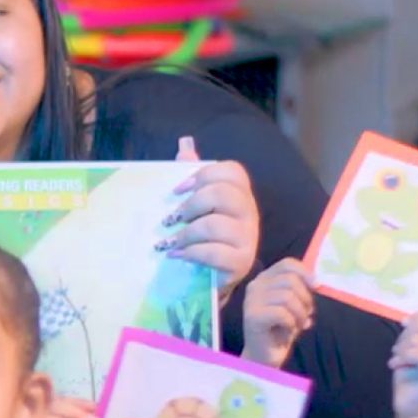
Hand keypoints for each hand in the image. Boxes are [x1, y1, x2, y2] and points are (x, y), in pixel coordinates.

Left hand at [165, 136, 259, 286]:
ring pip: (215, 225)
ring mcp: (248, 238)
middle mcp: (249, 212)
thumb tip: (185, 142)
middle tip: (172, 219)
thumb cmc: (206, 235)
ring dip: (185, 234)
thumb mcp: (199, 203)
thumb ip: (193, 173)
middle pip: (222, 194)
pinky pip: (214, 253)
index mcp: (240, 193)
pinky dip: (190, 253)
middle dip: (191, 205)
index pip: (232, 171)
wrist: (215, 275)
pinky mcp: (241, 262)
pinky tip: (175, 255)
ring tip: (169, 242)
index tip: (177, 190)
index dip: (202, 175)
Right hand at [241, 258, 314, 368]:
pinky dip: (291, 323)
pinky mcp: (252, 317)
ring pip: (288, 296)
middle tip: (306, 315)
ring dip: (300, 313)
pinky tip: (288, 331)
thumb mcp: (295, 305)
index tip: (316, 287)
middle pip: (290, 280)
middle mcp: (255, 286)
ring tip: (298, 324)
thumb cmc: (281, 329)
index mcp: (265, 279)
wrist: (265, 356)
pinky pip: (281, 313)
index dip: (305, 273)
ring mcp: (251, 301)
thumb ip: (301, 289)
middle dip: (305, 298)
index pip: (287, 264)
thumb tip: (316, 282)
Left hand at [390, 307, 417, 417]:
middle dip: (405, 335)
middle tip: (399, 350)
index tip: (406, 324)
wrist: (413, 408)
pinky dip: (401, 357)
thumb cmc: (412, 377)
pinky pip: (417, 353)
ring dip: (401, 348)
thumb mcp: (414, 348)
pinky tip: (396, 365)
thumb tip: (409, 318)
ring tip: (398, 359)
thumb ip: (417, 332)